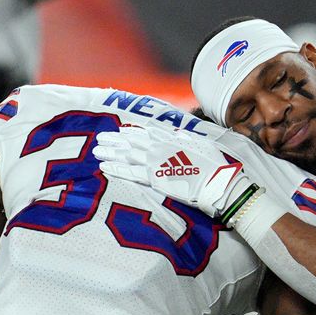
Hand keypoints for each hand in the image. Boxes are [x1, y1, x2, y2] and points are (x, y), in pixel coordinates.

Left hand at [95, 124, 260, 225]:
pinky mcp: (154, 179)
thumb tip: (179, 134)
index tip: (120, 130)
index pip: (146, 132)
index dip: (131, 131)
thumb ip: (187, 139)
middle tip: (100, 137)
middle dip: (114, 139)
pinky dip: (115, 168)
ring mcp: (155, 162)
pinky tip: (103, 166)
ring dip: (110, 151)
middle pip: (131, 141)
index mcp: (172, 139)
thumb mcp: (203, 145)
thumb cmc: (216, 166)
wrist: (219, 183)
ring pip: (126, 154)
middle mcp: (160, 147)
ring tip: (96, 150)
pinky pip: (129, 172)